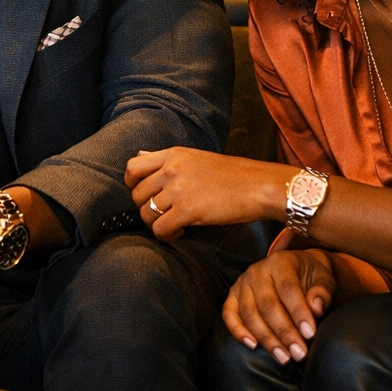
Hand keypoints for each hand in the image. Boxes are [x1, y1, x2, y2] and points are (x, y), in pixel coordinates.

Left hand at [126, 148, 289, 238]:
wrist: (258, 186)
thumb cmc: (232, 175)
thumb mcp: (195, 158)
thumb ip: (167, 160)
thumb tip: (139, 156)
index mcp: (173, 155)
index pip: (132, 168)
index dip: (132, 185)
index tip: (145, 195)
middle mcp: (171, 169)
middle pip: (137, 194)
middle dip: (146, 208)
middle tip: (163, 215)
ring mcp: (178, 189)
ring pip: (146, 213)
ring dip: (156, 224)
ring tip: (173, 224)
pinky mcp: (187, 210)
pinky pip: (160, 228)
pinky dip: (166, 235)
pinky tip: (180, 232)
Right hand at [224, 250, 335, 364]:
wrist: (296, 268)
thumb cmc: (311, 276)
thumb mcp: (324, 278)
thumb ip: (322, 291)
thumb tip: (316, 308)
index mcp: (280, 262)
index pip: (287, 288)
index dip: (298, 312)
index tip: (310, 334)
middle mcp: (257, 271)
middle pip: (267, 304)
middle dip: (284, 332)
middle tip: (299, 353)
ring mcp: (242, 283)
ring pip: (249, 313)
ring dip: (266, 338)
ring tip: (284, 357)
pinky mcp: (233, 296)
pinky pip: (229, 314)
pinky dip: (237, 330)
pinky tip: (253, 345)